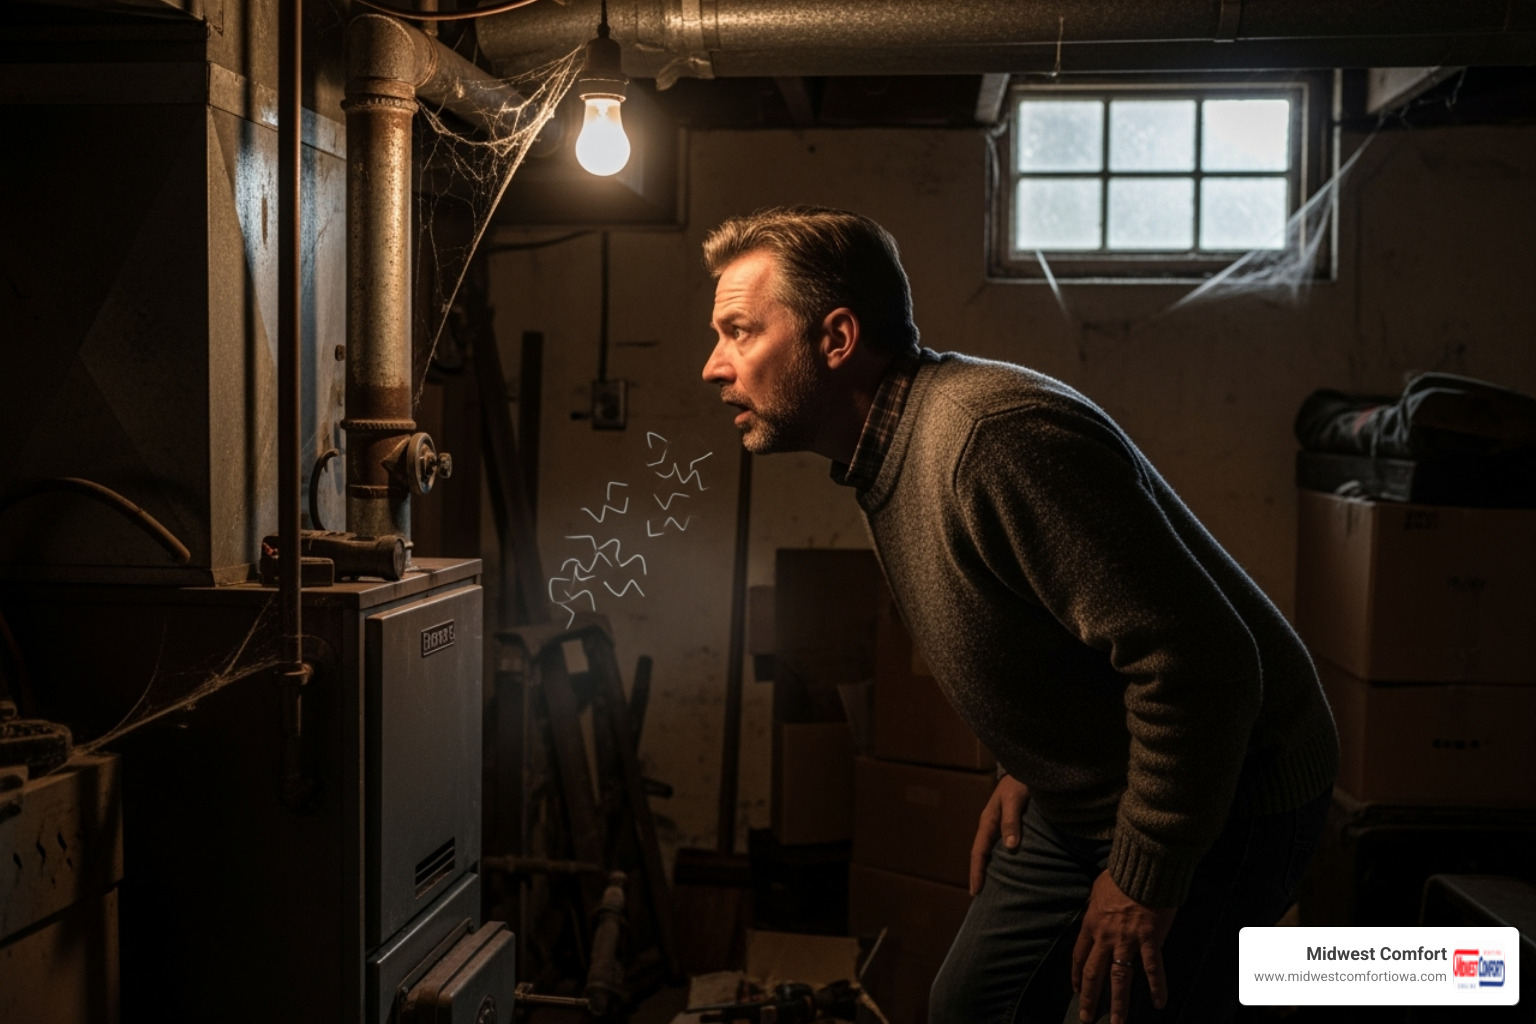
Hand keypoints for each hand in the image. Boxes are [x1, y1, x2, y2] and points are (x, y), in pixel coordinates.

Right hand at [969, 774, 1029, 894]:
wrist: (1030, 766)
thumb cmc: (1021, 781)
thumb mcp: (1015, 798)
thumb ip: (1011, 820)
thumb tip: (1010, 846)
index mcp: (988, 821)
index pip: (979, 852)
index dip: (976, 872)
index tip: (975, 892)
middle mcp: (992, 824)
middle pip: (983, 855)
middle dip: (980, 874)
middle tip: (980, 896)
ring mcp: (1001, 824)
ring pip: (993, 851)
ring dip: (992, 868)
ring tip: (995, 888)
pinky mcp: (1012, 823)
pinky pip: (1004, 845)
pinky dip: (1004, 860)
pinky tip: (1011, 868)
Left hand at [1072, 870, 1175, 1023]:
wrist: (1142, 869)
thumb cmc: (1120, 875)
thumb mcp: (1097, 890)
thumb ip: (1095, 908)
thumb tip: (1093, 914)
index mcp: (1091, 924)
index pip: (1079, 956)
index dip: (1076, 975)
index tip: (1076, 990)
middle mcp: (1106, 936)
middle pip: (1093, 973)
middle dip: (1089, 998)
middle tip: (1086, 1017)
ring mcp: (1127, 940)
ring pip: (1119, 978)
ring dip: (1118, 1003)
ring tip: (1117, 1022)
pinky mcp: (1149, 939)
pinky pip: (1152, 968)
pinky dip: (1156, 986)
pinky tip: (1159, 1003)